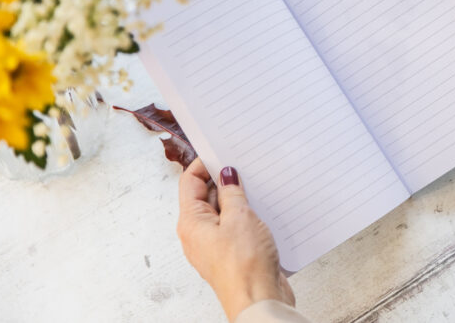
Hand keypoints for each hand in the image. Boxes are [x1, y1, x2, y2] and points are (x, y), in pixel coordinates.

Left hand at [177, 160, 294, 321]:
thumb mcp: (240, 217)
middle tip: (244, 167)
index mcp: (191, 223)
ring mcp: (216, 245)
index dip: (204, 164)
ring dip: (239, 199)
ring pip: (225, 211)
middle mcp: (199, 234)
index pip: (190, 183)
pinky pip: (237, 227)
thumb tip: (226, 174)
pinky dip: (248, 216)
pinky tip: (264, 210)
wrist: (259, 300)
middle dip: (225, 180)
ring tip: (257, 188)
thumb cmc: (244, 266)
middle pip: (207, 196)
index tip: (222, 153)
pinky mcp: (233, 253)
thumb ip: (232, 192)